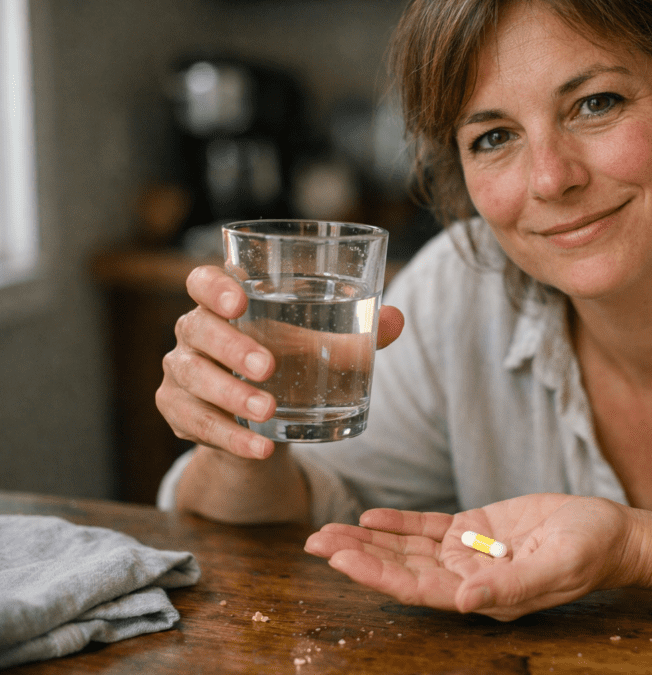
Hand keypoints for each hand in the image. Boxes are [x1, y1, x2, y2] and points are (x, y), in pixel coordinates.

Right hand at [156, 265, 403, 458]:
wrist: (262, 422)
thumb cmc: (290, 363)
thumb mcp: (320, 349)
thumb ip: (356, 335)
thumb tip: (395, 319)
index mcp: (225, 305)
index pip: (202, 282)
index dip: (215, 287)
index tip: (241, 301)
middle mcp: (194, 333)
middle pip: (197, 330)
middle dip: (231, 347)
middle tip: (268, 366)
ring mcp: (181, 373)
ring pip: (193, 379)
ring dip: (231, 395)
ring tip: (267, 410)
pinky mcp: (178, 413)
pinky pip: (196, 424)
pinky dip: (230, 438)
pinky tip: (260, 448)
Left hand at [304, 493, 649, 620]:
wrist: (611, 533)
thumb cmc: (589, 553)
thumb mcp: (554, 567)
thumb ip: (509, 587)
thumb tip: (463, 602)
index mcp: (482, 596)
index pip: (418, 589)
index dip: (378, 575)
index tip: (340, 561)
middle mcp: (467, 578)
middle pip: (401, 568)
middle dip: (358, 556)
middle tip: (315, 542)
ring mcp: (469, 552)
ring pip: (408, 547)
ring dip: (368, 539)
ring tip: (327, 530)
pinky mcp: (476, 527)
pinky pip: (429, 526)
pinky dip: (399, 522)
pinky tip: (371, 516)